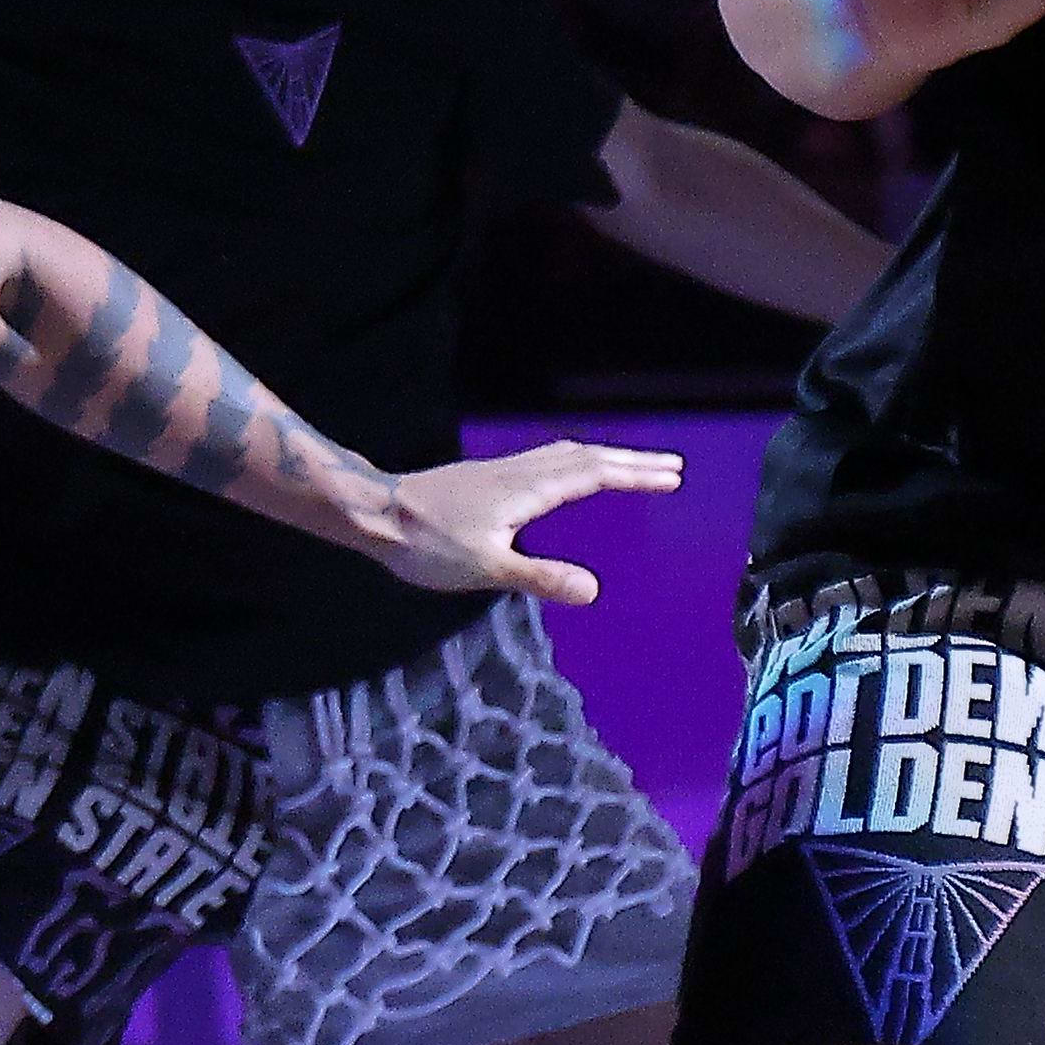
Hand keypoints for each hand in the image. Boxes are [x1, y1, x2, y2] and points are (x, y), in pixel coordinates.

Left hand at [365, 439, 683, 602]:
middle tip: (672, 466)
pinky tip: (570, 473)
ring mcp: (503, 470)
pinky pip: (548, 458)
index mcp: (528, 490)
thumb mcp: (485, 568)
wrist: (371, 512)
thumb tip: (593, 591)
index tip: (673, 477)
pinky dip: (578, 460)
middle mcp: (521, 472)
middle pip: (587, 457)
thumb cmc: (426, 542)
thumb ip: (539, 577)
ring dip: (606, 456)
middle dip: (632, 461)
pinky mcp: (488, 477)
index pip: (595, 475)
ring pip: (566, 453)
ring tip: (632, 464)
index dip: (636, 475)